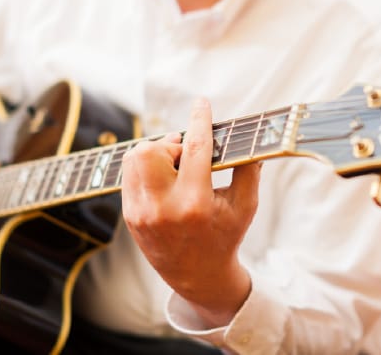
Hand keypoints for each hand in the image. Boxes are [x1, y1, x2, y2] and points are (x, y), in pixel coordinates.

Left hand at [122, 99, 261, 326]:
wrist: (198, 276)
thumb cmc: (225, 237)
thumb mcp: (245, 206)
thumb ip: (248, 169)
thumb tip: (251, 139)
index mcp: (194, 204)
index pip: (196, 150)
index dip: (200, 121)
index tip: (202, 103)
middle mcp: (162, 208)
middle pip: (151, 150)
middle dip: (170, 144)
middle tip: (187, 154)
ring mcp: (141, 212)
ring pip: (135, 158)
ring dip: (156, 154)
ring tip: (176, 167)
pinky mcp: (129, 215)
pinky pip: (129, 174)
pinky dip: (147, 168)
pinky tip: (165, 180)